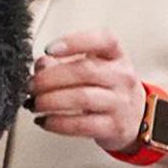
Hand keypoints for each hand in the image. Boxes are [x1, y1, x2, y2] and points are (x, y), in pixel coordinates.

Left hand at [28, 29, 147, 151]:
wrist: (135, 118)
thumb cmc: (108, 88)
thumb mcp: (93, 68)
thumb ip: (65, 62)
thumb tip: (41, 65)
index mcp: (116, 56)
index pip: (103, 40)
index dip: (74, 42)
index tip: (49, 49)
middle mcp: (121, 76)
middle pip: (84, 71)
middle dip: (50, 78)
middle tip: (31, 85)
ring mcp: (119, 102)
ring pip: (81, 98)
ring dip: (50, 101)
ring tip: (35, 103)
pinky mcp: (113, 127)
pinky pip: (81, 124)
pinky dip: (57, 123)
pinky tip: (44, 120)